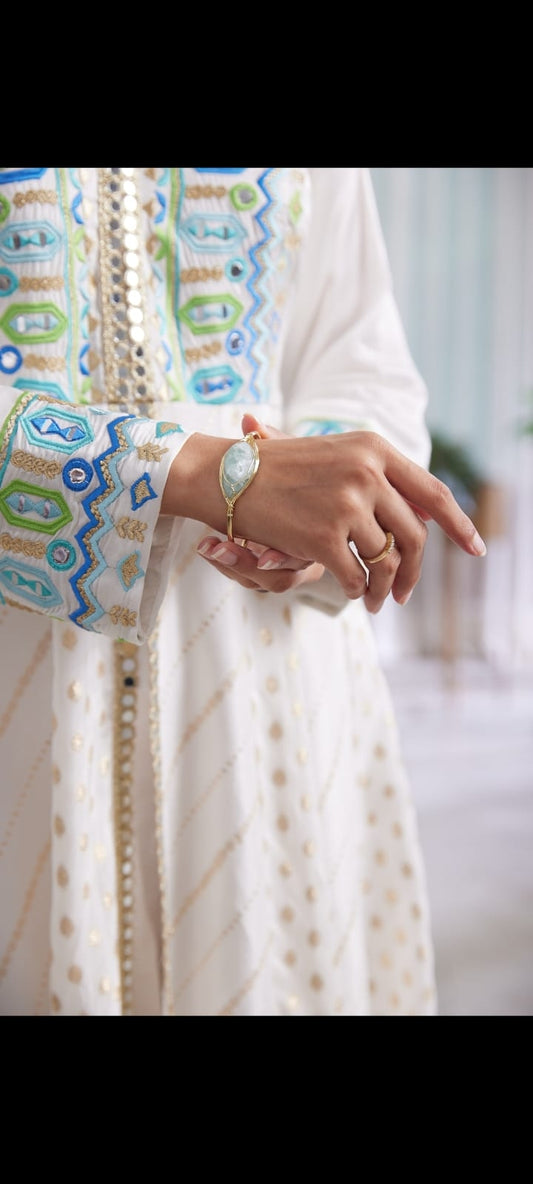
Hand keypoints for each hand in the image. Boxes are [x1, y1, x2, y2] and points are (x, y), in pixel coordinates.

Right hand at [164, 416, 486, 613]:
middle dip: (414, 571)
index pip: (432, 492)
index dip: (460, 524)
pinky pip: (357, 576)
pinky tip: (352, 593)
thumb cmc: (276, 469)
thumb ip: (377, 478)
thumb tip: (421, 514)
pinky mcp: (324, 536)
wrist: (225, 476)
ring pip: (386, 561)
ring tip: (376, 601)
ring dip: (384, 588)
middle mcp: (367, 473)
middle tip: (405, 595)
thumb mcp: (334, 456)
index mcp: (374, 449)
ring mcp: (347, 504)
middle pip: (414, 535)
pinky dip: (358, 591)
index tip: (476, 549)